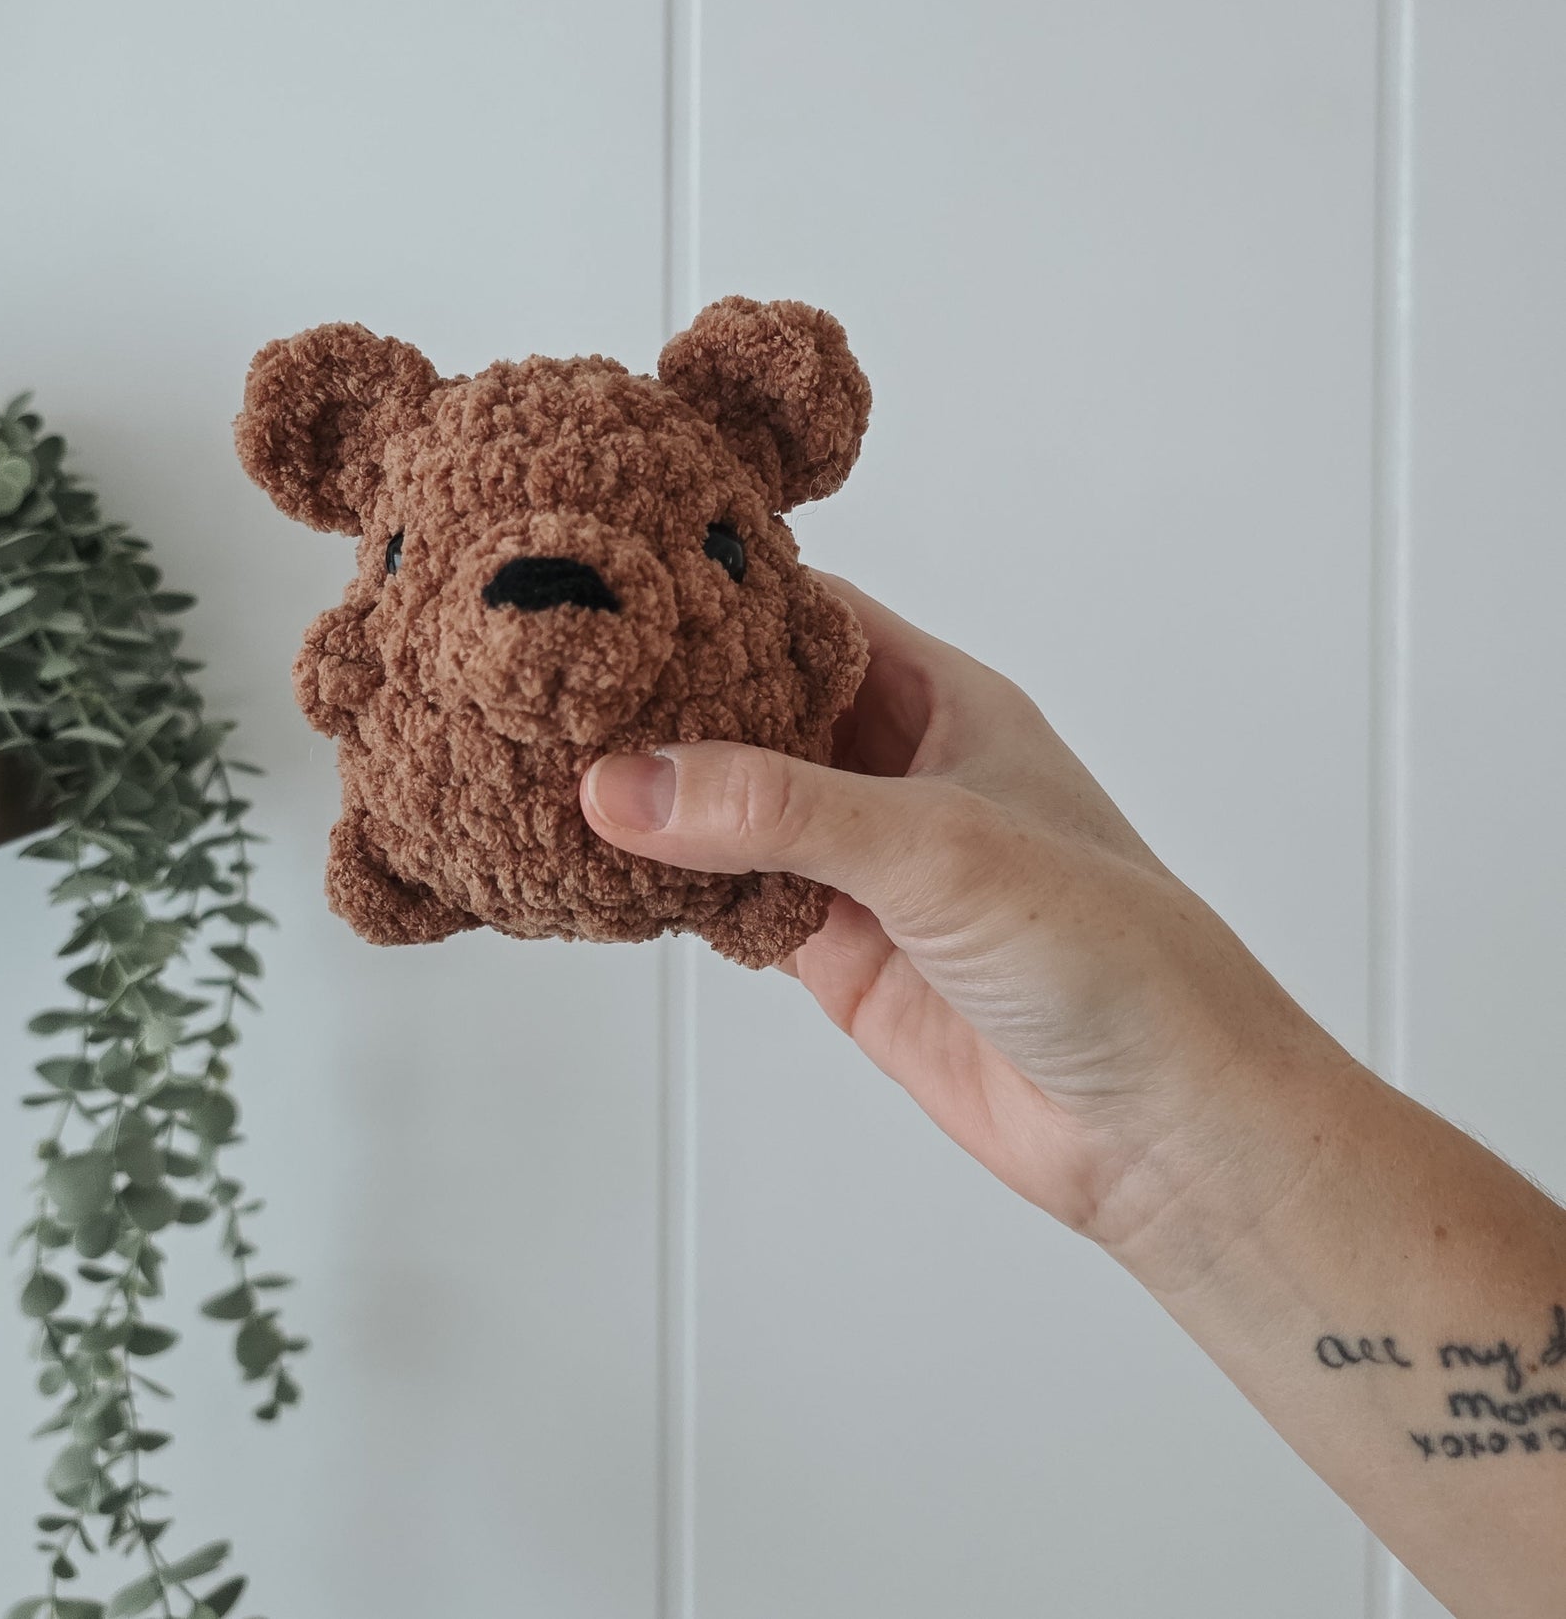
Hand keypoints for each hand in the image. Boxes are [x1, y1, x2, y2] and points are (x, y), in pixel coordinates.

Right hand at [580, 574, 1343, 1253]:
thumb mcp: (939, 846)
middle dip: (669, 702)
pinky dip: (673, 889)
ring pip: (735, 812)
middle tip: (553, 684)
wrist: (1162, 1126)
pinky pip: (734, 901)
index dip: (720, 596)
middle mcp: (897, 773)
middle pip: (757, 712)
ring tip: (549, 769)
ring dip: (661, 802)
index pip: (813, 616)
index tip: (612, 584)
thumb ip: (778, 810)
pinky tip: (605, 873)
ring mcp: (864, 867)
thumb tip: (625, 782)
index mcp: (944, 702)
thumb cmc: (1112, 950)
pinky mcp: (839, 954)